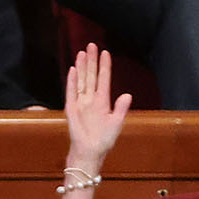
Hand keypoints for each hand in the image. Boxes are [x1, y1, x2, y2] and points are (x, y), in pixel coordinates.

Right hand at [61, 44, 129, 174]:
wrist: (90, 152)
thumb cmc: (103, 140)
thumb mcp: (116, 124)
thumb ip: (121, 109)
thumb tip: (127, 95)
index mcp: (103, 101)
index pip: (104, 79)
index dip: (105, 66)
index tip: (106, 52)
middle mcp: (91, 99)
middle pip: (91, 75)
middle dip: (92, 60)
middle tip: (91, 45)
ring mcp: (80, 103)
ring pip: (81, 80)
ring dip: (82, 67)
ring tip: (82, 52)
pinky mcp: (71, 109)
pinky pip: (71, 92)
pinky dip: (72, 81)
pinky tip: (73, 70)